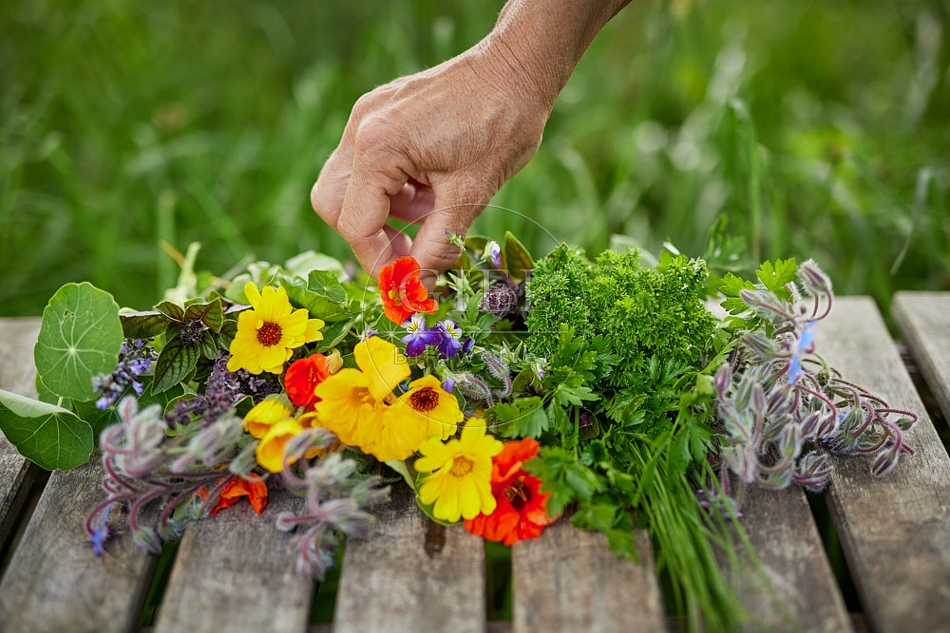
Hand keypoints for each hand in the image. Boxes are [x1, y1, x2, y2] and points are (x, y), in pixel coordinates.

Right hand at [310, 41, 551, 279]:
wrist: (519, 67)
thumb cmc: (502, 123)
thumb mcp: (471, 195)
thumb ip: (438, 246)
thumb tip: (417, 288)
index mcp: (378, 146)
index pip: (356, 224)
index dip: (381, 262)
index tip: (408, 283)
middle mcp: (361, 128)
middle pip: (333, 204)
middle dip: (370, 237)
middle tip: (409, 254)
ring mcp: (367, 117)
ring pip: (349, 186)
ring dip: (384, 214)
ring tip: (433, 214)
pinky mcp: (380, 114)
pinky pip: (368, 165)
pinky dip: (393, 190)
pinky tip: (431, 191)